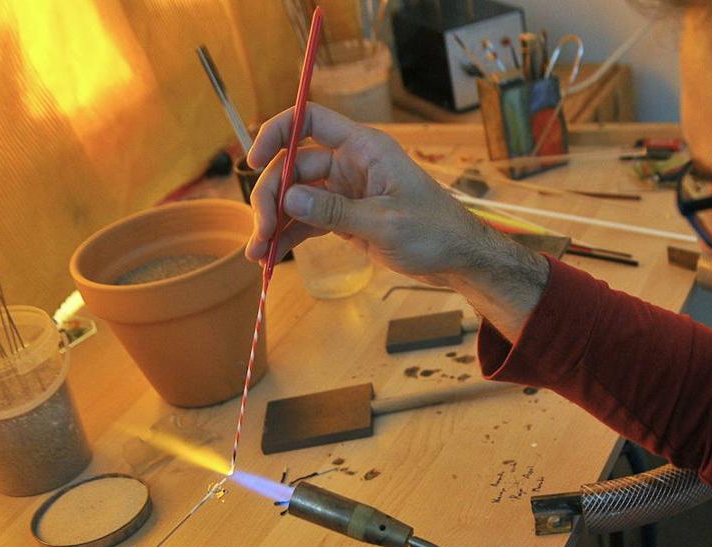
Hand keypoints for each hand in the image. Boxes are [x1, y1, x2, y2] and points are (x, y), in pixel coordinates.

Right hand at [245, 103, 501, 282]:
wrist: (458, 260)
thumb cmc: (434, 232)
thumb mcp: (385, 223)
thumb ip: (335, 210)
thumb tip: (288, 197)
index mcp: (363, 149)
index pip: (310, 121)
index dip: (277, 133)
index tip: (253, 160)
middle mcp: (350, 164)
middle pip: (294, 167)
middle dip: (272, 197)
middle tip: (260, 232)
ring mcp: (346, 191)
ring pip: (297, 197)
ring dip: (274, 222)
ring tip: (257, 254)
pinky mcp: (345, 218)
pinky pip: (308, 221)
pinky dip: (289, 236)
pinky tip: (270, 256)